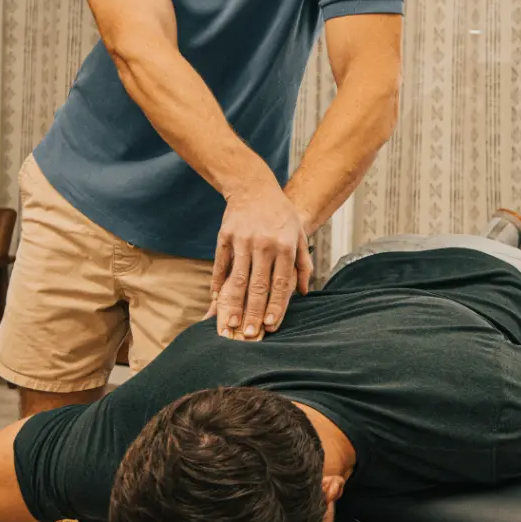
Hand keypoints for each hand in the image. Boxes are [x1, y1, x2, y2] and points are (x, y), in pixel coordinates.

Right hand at [211, 178, 312, 339]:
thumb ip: (303, 264)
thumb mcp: (298, 234)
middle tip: (250, 334)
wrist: (254, 186)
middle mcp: (264, 244)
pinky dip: (217, 283)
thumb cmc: (281, 214)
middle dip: (254, 312)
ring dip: (234, 303)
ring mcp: (242, 240)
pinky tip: (215, 300)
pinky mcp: (225, 236)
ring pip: (238, 278)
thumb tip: (305, 292)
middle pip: (258, 285)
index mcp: (284, 246)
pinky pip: (220, 264)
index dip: (275, 306)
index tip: (270, 326)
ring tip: (231, 323)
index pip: (280, 283)